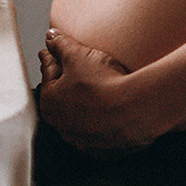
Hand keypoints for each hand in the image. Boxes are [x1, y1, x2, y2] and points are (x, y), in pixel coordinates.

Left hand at [37, 25, 160, 152]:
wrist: (136, 110)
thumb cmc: (103, 83)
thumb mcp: (77, 55)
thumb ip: (60, 44)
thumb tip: (51, 37)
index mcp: (50, 102)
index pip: (49, 72)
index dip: (53, 57)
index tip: (53, 51)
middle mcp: (62, 125)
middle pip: (64, 97)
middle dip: (68, 83)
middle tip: (78, 69)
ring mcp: (83, 140)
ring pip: (82, 116)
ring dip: (86, 104)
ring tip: (100, 89)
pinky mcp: (105, 149)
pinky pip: (101, 132)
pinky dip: (103, 122)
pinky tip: (112, 110)